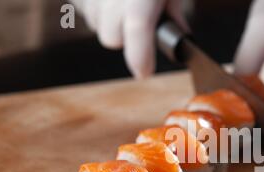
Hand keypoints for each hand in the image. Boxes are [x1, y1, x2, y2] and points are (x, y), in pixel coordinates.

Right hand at [71, 0, 188, 77]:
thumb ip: (174, 11)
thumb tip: (181, 36)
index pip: (138, 31)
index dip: (141, 57)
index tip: (144, 72)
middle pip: (111, 38)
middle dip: (124, 37)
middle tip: (138, 19)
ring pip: (95, 24)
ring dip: (108, 19)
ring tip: (121, 0)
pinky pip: (82, 8)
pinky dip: (95, 5)